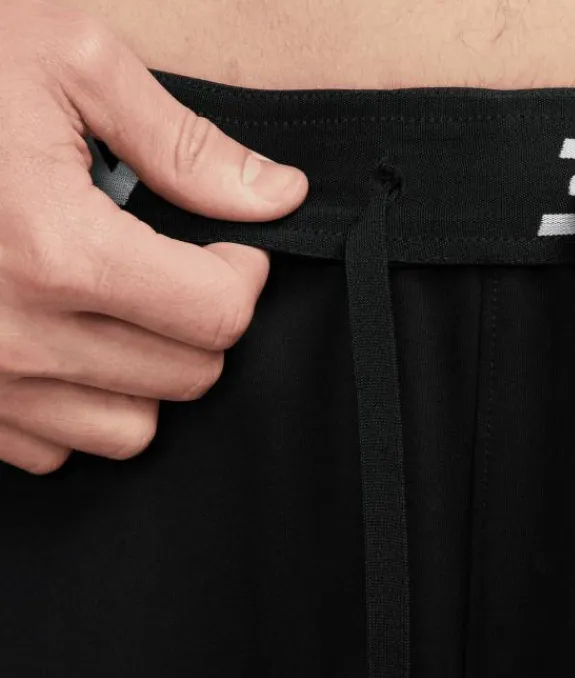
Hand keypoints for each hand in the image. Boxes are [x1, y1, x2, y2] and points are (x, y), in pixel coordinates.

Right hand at [0, 0, 307, 472]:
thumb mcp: (65, 62)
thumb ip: (183, 144)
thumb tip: (279, 196)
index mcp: (56, 249)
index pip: (218, 315)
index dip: (242, 276)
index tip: (227, 248)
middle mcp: (16, 335)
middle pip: (188, 375)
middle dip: (200, 321)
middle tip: (171, 269)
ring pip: (132, 430)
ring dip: (147, 374)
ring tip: (116, 308)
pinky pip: (58, 448)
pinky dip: (78, 406)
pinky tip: (60, 340)